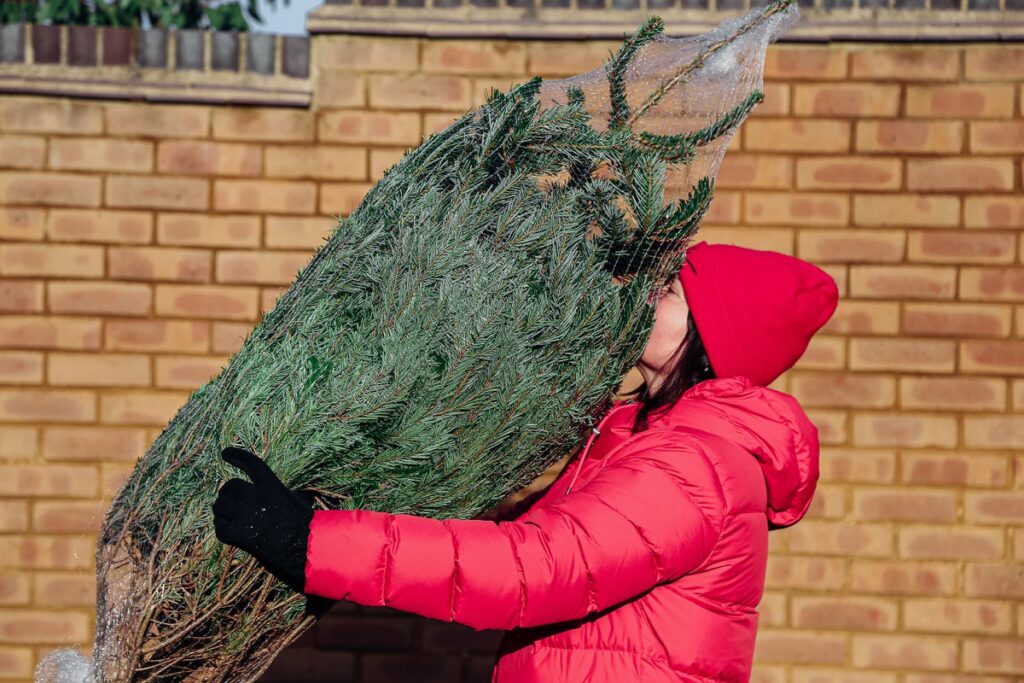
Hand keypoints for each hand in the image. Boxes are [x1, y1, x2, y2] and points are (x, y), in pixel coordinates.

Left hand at [212, 446, 314, 593]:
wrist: (303, 549)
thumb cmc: (305, 526)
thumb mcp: (297, 502)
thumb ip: (280, 494)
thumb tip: (283, 494)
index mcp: (271, 486)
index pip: (250, 463)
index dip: (237, 456)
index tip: (225, 453)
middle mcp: (255, 496)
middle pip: (229, 487)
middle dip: (228, 494)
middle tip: (231, 502)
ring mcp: (244, 515)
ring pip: (219, 506)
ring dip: (222, 511)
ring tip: (231, 518)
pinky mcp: (237, 534)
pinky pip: (219, 526)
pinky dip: (223, 529)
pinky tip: (233, 533)